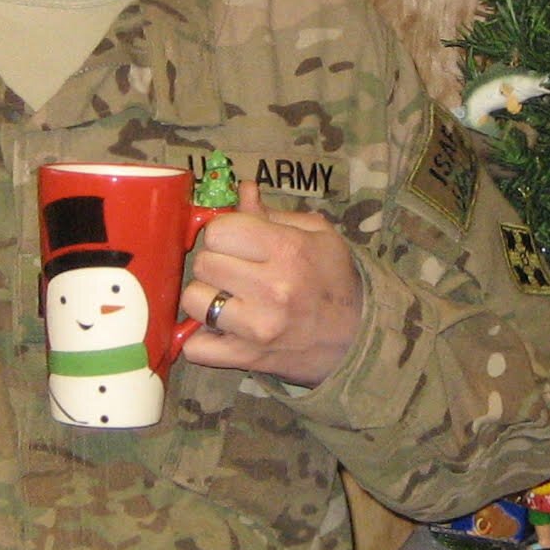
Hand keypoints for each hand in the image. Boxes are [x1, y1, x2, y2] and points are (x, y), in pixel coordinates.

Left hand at [180, 181, 363, 387]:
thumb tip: (242, 190)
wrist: (357, 338)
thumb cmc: (335, 280)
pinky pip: (195, 347)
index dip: (224, 232)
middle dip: (215, 262)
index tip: (236, 241)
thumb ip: (274, 213)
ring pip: (192, 300)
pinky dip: (199, 339)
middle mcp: (271, 289)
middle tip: (234, 270)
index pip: (219, 230)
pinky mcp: (245, 358)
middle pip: (203, 263)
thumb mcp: (318, 235)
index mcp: (288, 250)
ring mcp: (256, 327)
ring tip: (226, 297)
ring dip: (205, 297)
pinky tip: (219, 328)